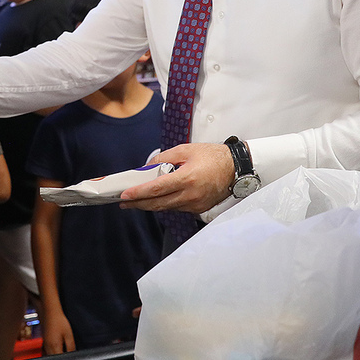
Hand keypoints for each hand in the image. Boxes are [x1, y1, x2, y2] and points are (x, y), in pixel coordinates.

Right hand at [40, 308, 74, 355]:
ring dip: (57, 357)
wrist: (50, 312)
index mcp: (54, 346)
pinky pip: (47, 352)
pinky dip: (53, 353)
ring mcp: (44, 345)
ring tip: (64, 352)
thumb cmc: (59, 321)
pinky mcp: (44, 342)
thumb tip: (73, 355)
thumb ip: (71, 347)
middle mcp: (47, 347)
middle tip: (68, 357)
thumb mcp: (69, 334)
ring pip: (50, 357)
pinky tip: (58, 348)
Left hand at [120, 143, 234, 212]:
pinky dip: (164, 204)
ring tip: (135, 201)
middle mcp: (190, 195)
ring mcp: (195, 204)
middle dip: (138, 204)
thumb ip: (164, 158)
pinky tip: (156, 200)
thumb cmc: (212, 156)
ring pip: (166, 207)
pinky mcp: (199, 209)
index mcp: (187, 178)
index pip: (157, 189)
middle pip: (158, 204)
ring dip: (150, 205)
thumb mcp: (185, 150)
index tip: (124, 195)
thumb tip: (146, 167)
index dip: (138, 193)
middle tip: (123, 202)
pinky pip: (176, 208)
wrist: (236, 168)